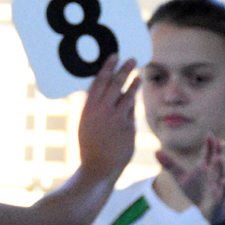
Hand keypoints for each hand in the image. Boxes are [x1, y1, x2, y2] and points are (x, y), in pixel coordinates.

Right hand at [77, 55, 139, 182]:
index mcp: (89, 109)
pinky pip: (132, 112)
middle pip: (116, 84)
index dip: (108, 68)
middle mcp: (103, 111)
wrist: (98, 167)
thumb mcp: (85, 124)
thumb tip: (103, 94)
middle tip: (131, 59)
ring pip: (128, 96)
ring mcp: (117, 119)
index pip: (99, 82)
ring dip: (134, 84)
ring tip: (138, 76)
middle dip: (125, 70)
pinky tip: (134, 101)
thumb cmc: (90, 146)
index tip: (114, 57)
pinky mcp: (128, 127)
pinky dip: (132, 106)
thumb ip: (94, 109)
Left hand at [157, 134, 224, 222]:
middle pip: (216, 161)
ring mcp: (217, 186)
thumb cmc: (196, 190)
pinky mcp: (219, 198)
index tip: (208, 134)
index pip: (209, 154)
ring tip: (219, 158)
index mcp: (206, 167)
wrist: (209, 210)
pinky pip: (222, 192)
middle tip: (218, 141)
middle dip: (217, 152)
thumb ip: (170, 165)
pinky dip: (223, 188)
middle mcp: (213, 174)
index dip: (209, 145)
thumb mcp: (181, 177)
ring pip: (219, 175)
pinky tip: (223, 182)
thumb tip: (156, 151)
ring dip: (219, 167)